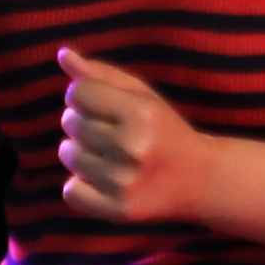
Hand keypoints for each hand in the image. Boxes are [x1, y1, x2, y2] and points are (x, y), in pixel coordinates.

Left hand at [54, 48, 220, 225]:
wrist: (201, 180)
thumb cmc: (165, 130)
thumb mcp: (142, 95)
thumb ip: (102, 74)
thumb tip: (63, 55)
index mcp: (140, 114)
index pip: (77, 92)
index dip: (84, 96)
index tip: (102, 105)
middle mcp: (132, 148)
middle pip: (70, 123)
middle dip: (83, 123)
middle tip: (111, 133)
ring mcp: (125, 182)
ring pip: (68, 155)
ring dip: (80, 153)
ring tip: (108, 155)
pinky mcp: (119, 210)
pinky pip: (70, 191)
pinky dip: (80, 185)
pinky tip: (103, 180)